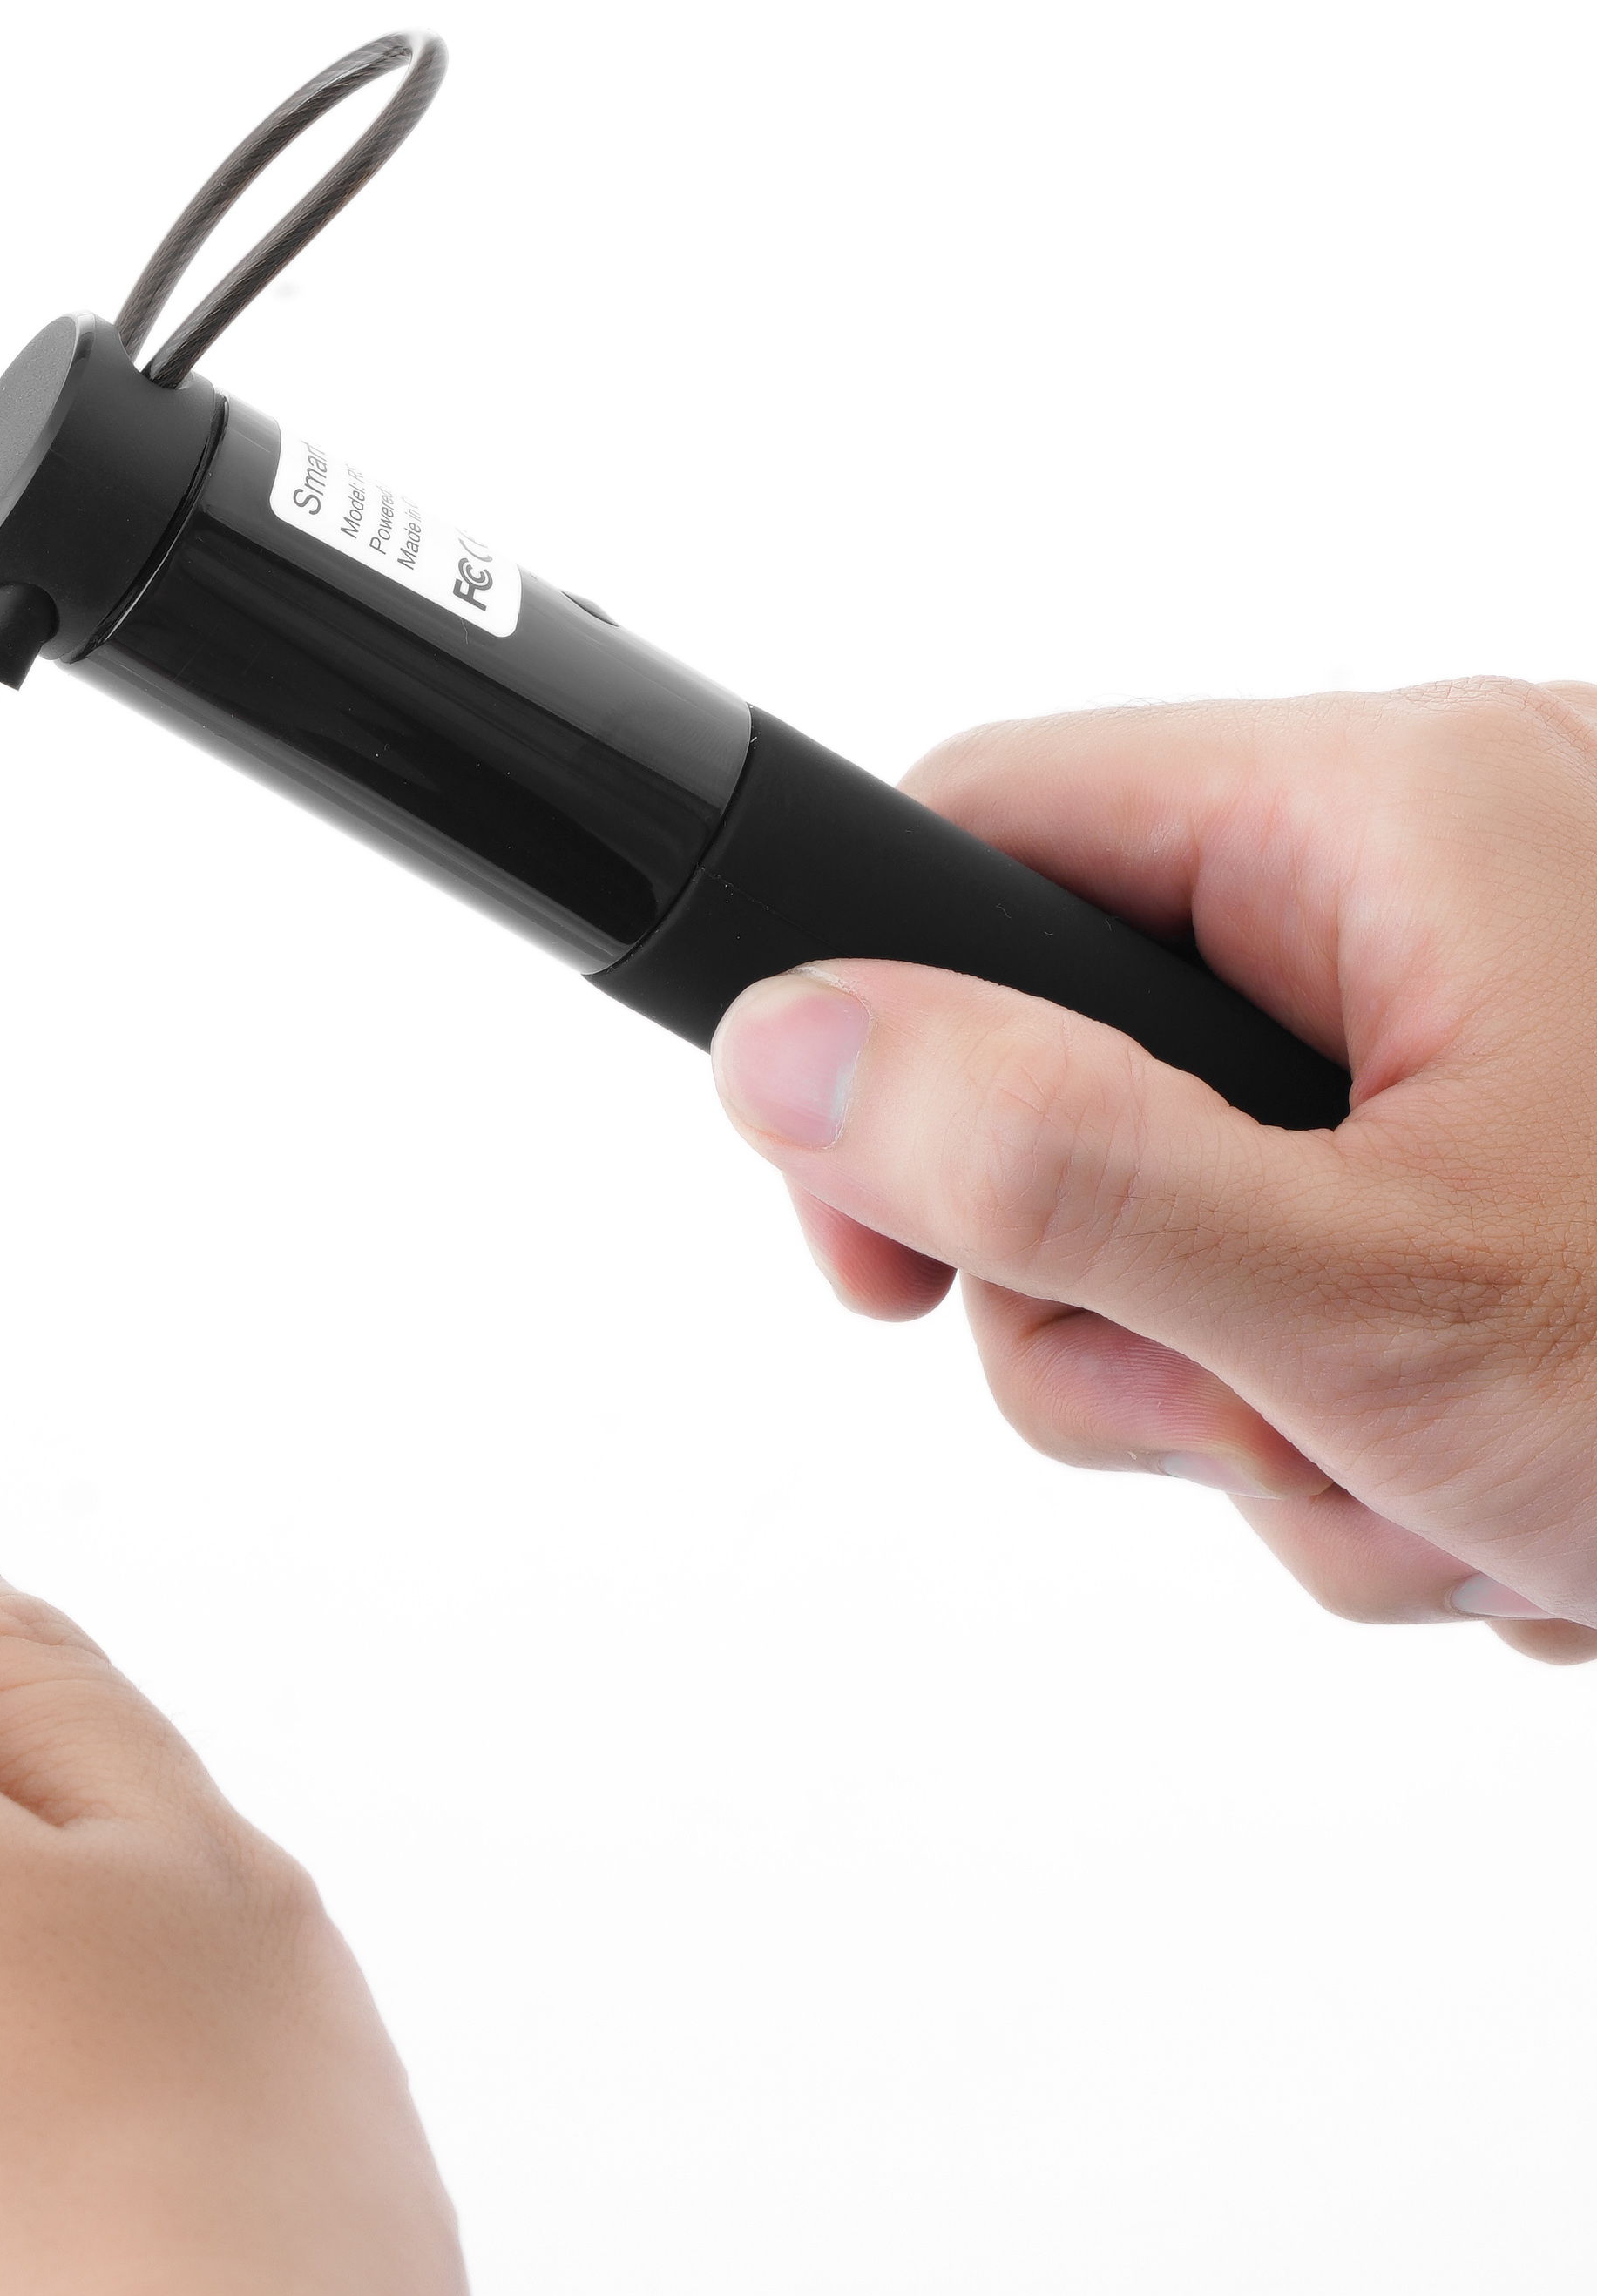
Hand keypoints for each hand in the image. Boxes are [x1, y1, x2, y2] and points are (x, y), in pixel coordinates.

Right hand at [711, 679, 1596, 1664]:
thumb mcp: (1372, 1300)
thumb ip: (1044, 1166)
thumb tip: (775, 1048)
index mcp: (1395, 815)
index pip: (981, 825)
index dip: (865, 1031)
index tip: (870, 1251)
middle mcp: (1447, 884)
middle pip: (1075, 1064)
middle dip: (1123, 1309)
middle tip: (1251, 1410)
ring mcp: (1498, 1028)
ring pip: (1196, 1219)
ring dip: (1261, 1407)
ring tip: (1446, 1480)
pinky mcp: (1532, 1155)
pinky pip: (1319, 1279)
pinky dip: (1367, 1418)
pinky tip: (1508, 1481)